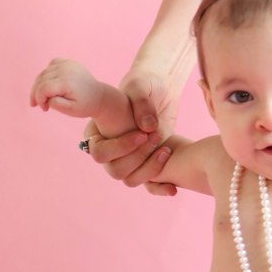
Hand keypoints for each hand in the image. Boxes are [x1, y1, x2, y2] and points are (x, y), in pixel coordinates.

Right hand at [30, 58, 101, 117]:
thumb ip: (55, 103)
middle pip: (40, 80)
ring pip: (43, 73)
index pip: (43, 88)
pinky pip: (50, 65)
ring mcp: (67, 63)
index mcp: (67, 81)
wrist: (98, 96)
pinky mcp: (68, 62)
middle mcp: (66, 69)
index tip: (45, 109)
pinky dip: (47, 74)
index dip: (39, 99)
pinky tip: (51, 83)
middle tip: (42, 105)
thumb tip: (45, 96)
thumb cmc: (85, 105)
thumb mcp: (70, 110)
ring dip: (40, 85)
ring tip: (45, 97)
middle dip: (37, 94)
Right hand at [85, 67, 179, 196]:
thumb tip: (147, 127)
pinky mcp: (146, 163)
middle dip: (138, 157)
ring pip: (130, 179)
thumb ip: (141, 103)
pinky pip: (147, 185)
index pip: (99, 152)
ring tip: (167, 150)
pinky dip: (159, 188)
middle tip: (156, 138)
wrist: (163, 90)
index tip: (142, 134)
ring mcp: (128, 159)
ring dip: (149, 169)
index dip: (120, 147)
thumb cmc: (146, 83)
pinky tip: (173, 188)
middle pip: (115, 170)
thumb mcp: (141, 86)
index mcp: (98, 132)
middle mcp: (111, 149)